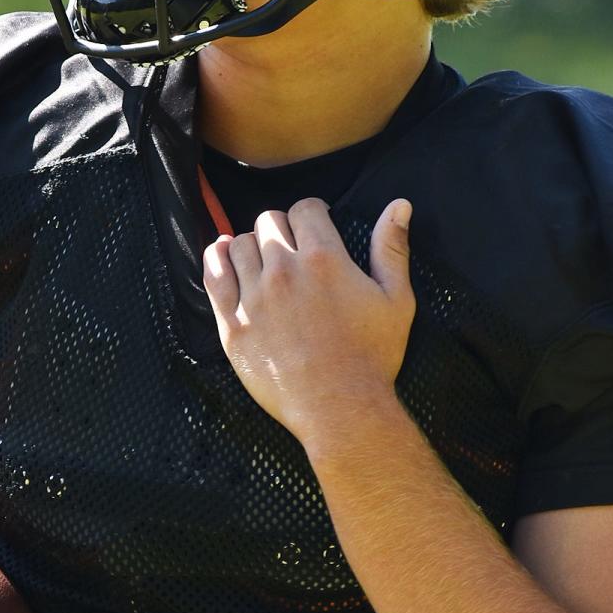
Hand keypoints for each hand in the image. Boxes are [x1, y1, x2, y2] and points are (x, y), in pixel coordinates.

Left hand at [202, 196, 414, 448]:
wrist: (340, 408)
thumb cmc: (373, 356)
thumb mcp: (396, 300)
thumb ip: (392, 248)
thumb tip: (399, 205)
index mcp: (324, 258)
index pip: (305, 208)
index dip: (312, 214)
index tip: (315, 227)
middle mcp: (283, 270)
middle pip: (268, 222)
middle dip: (282, 229)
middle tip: (292, 250)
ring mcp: (253, 297)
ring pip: (238, 244)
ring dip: (252, 246)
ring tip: (263, 262)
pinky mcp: (232, 324)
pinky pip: (213, 276)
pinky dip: (216, 259)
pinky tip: (223, 256)